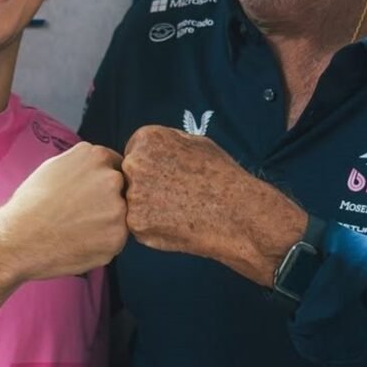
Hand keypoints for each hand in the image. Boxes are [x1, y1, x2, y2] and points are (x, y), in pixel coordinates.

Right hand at [0, 142, 127, 280]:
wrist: (18, 237)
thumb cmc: (31, 203)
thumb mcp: (56, 166)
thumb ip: (84, 165)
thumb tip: (103, 169)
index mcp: (97, 156)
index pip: (116, 166)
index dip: (102, 183)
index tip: (89, 195)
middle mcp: (112, 178)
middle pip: (121, 190)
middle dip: (107, 201)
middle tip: (80, 214)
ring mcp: (117, 208)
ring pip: (121, 216)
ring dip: (106, 223)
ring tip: (77, 229)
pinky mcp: (117, 237)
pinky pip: (116, 239)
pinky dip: (102, 244)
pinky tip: (79, 242)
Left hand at [122, 125, 305, 286]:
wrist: (238, 212)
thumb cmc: (221, 174)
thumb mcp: (193, 141)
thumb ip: (164, 142)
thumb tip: (146, 149)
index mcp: (146, 139)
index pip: (134, 152)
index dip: (152, 166)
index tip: (169, 176)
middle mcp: (134, 163)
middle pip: (129, 175)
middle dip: (145, 185)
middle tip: (173, 195)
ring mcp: (133, 195)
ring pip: (131, 201)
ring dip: (147, 206)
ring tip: (177, 209)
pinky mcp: (137, 224)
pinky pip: (138, 224)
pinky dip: (152, 226)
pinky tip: (175, 223)